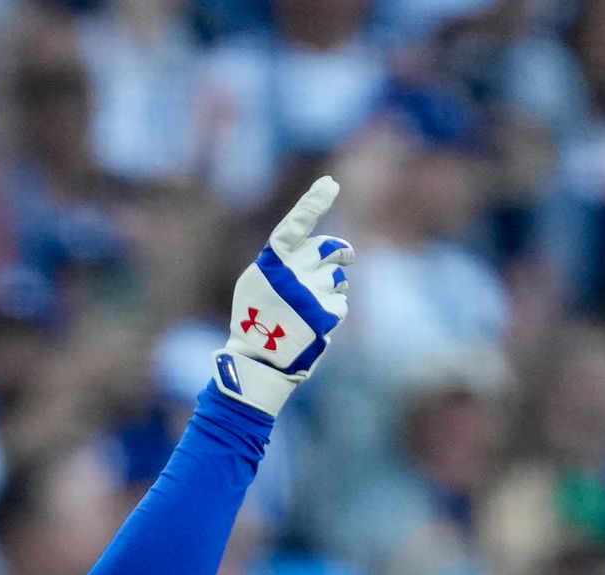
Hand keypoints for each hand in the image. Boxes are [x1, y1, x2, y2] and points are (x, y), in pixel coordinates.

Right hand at [216, 176, 349, 414]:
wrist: (260, 360)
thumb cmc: (256, 320)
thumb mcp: (259, 283)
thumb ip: (286, 261)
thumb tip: (326, 249)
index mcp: (271, 262)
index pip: (295, 224)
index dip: (313, 202)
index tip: (330, 184)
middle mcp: (291, 273)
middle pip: (329, 248)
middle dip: (341, 251)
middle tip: (348, 255)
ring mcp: (309, 293)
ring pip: (338, 277)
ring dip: (334, 286)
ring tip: (314, 305)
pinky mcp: (324, 314)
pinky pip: (341, 302)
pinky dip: (334, 310)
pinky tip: (318, 323)